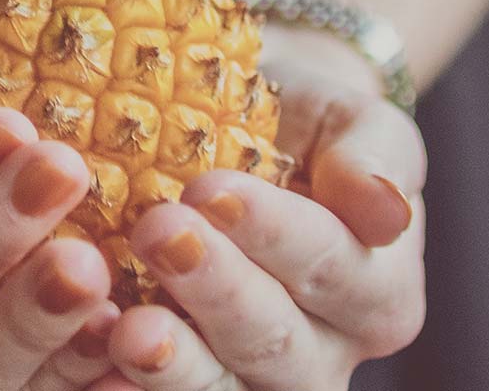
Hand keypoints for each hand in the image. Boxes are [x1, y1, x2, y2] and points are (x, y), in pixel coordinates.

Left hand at [94, 41, 426, 388]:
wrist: (257, 141)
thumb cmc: (311, 126)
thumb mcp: (357, 123)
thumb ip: (376, 160)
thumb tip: (388, 211)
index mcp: (381, 292)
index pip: (332, 266)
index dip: (272, 233)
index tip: (209, 189)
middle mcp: (328, 353)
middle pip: (277, 341)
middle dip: (214, 289)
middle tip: (156, 231)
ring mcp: (260, 379)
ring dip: (176, 365)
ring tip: (126, 328)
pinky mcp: (200, 380)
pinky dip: (135, 389)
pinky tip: (100, 353)